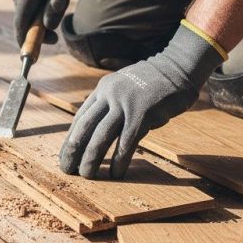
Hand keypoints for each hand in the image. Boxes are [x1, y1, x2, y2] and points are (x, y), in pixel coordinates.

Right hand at [10, 0, 77, 46]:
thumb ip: (56, 7)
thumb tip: (48, 27)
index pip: (20, 25)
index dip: (24, 42)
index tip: (29, 57)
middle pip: (23, 22)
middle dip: (37, 33)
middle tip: (55, 39)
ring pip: (26, 14)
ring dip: (39, 19)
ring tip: (57, 6)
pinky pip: (27, 6)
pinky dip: (37, 11)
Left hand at [59, 23, 223, 178]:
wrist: (177, 67)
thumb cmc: (152, 83)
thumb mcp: (123, 88)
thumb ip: (110, 106)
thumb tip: (97, 131)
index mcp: (102, 90)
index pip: (80, 118)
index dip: (70, 140)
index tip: (65, 156)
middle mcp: (109, 95)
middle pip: (84, 128)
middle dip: (73, 151)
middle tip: (68, 169)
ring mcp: (125, 103)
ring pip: (101, 136)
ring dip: (92, 158)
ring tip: (87, 175)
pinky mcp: (143, 113)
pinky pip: (127, 141)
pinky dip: (119, 159)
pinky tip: (116, 173)